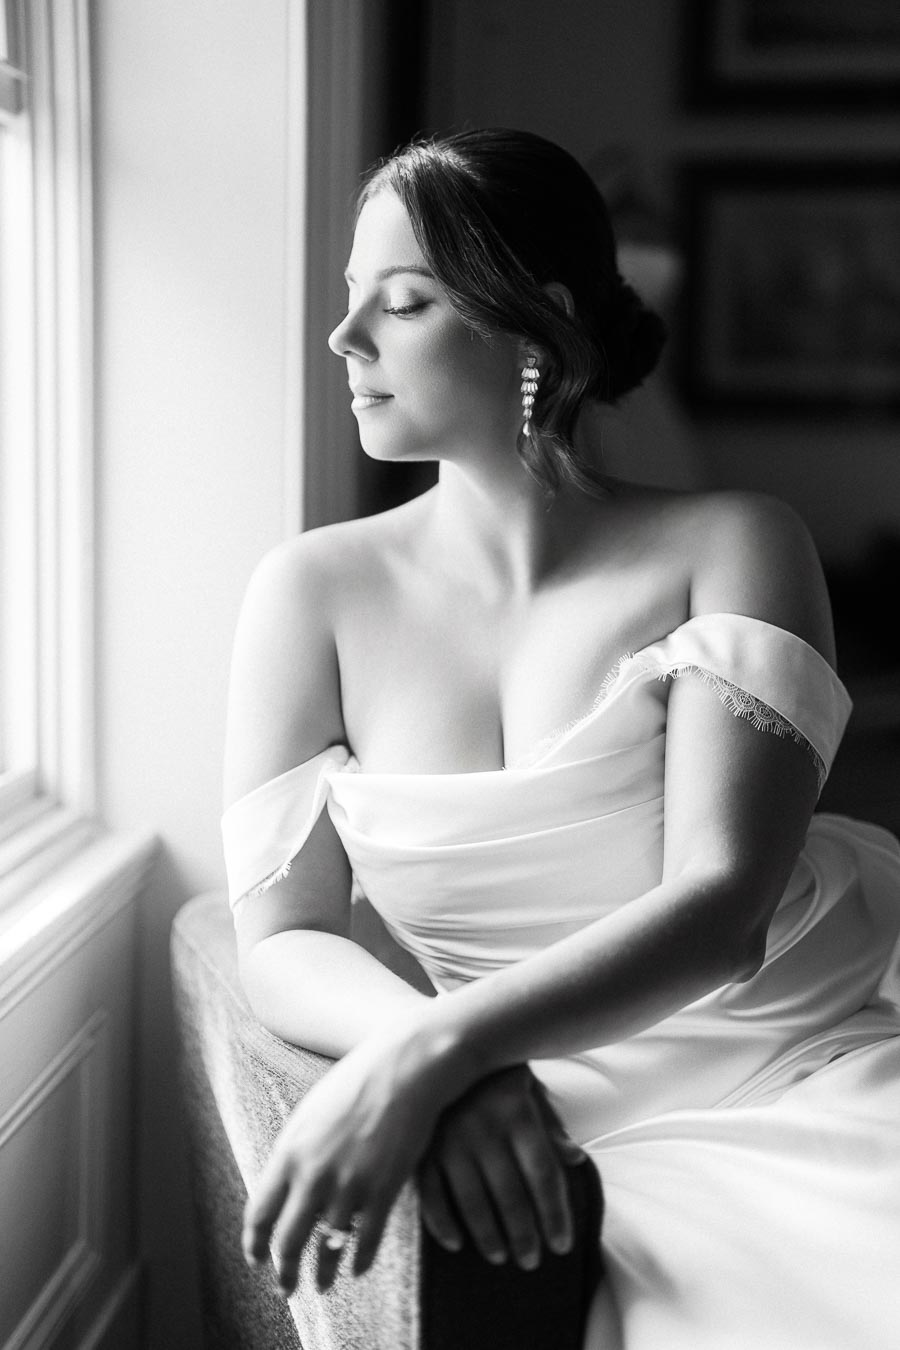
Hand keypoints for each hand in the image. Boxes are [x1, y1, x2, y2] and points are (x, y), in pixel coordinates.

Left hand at [242, 1026, 450, 1295]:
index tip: (256, 1259)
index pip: (259, 1213)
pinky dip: (360, 1260)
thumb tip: (282, 1184)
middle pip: (288, 1240)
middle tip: (286, 1288)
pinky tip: (357, 1268)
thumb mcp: (311, 1111)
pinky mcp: (383, 1189)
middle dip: (284, 1271)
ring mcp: (350, 1184)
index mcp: (290, 1151)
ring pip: (327, 1248)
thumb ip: (294, 1151)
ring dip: (322, 1273)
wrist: (404, 1067)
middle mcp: (314, 1174)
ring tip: (322, 1285)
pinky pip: (366, 1240)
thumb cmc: (357, 1081)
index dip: (255, 1244)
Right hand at [418, 1064, 585, 1270]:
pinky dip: (442, 1222)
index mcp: (516, 1112)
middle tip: (531, 1262)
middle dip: (524, 1235)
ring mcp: (448, 1139)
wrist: (436, 1043)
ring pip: (472, 1200)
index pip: (543, 1174)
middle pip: (511, 1195)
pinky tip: (456, 1243)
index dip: (555, 1214)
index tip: (562, 1245)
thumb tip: (576, 1159)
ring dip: (488, 1236)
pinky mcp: (420, 1146)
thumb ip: (550, 1124)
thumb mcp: (527, 1088)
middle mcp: (484, 1128)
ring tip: (501, 1256)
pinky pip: (430, 1193)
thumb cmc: (491, 1072)